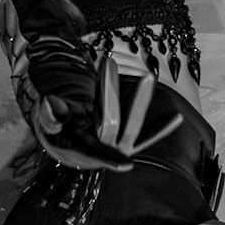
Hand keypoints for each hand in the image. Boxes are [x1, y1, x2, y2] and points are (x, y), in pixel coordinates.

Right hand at [37, 62, 182, 172]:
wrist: (66, 146)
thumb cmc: (56, 132)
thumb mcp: (48, 124)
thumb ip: (51, 117)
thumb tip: (51, 104)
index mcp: (81, 148)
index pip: (92, 144)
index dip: (105, 148)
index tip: (122, 154)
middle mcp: (103, 149)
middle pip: (111, 123)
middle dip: (111, 94)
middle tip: (111, 71)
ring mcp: (118, 147)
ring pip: (131, 126)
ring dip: (138, 101)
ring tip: (147, 77)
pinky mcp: (127, 143)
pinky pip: (146, 137)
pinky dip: (161, 128)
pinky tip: (176, 119)